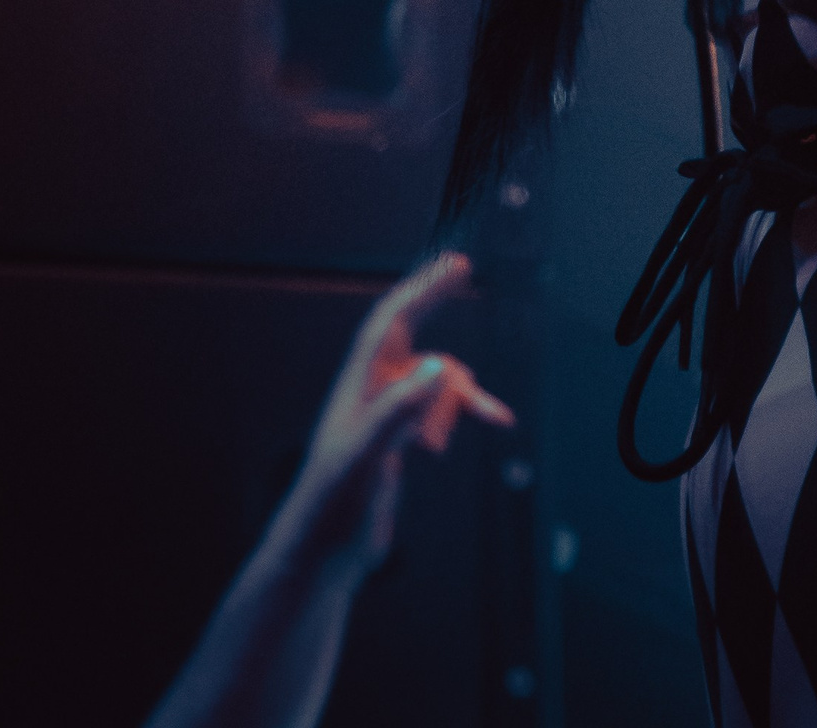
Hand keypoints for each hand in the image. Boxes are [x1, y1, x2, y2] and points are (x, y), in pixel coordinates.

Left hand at [279, 254, 513, 580]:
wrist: (319, 550)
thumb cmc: (328, 501)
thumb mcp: (361, 456)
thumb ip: (396, 409)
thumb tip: (437, 365)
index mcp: (360, 384)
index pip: (391, 321)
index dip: (421, 288)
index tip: (454, 265)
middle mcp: (375, 390)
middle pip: (417, 341)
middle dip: (437, 313)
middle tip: (461, 272)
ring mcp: (390, 413)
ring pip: (438, 381)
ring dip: (461, 397)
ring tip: (474, 425)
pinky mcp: (401, 437)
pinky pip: (443, 409)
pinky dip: (469, 410)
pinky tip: (496, 419)